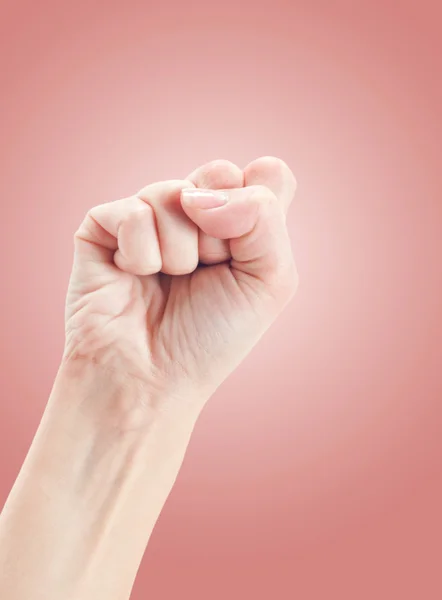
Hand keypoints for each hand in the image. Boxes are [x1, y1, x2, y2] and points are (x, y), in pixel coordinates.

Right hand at [64, 157, 297, 417]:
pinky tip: (134, 276)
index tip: (244, 254)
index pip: (266, 175)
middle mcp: (195, 212)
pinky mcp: (105, 225)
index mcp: (237, 222)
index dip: (260, 210)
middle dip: (220, 232)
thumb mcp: (270, 280)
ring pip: (176, 193)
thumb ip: (263, 216)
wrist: (151, 379)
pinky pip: (133, 213)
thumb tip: (200, 193)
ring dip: (180, 253)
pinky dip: (141, 255)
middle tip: (207, 269)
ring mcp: (149, 215)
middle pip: (220, 173)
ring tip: (168, 280)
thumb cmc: (211, 337)